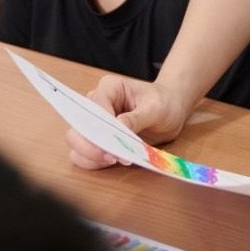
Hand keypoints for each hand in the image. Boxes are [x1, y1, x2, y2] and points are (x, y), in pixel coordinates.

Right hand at [65, 75, 188, 169]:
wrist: (171, 111)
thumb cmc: (164, 102)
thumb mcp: (156, 107)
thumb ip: (136, 118)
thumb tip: (118, 128)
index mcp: (110, 88)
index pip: (94, 105)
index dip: (100, 125)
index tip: (114, 142)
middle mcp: (97, 105)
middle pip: (79, 125)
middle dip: (90, 144)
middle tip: (111, 156)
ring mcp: (96, 124)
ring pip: (77, 142)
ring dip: (90, 155)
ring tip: (113, 160)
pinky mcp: (100, 141)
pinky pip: (86, 154)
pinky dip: (94, 162)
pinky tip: (112, 162)